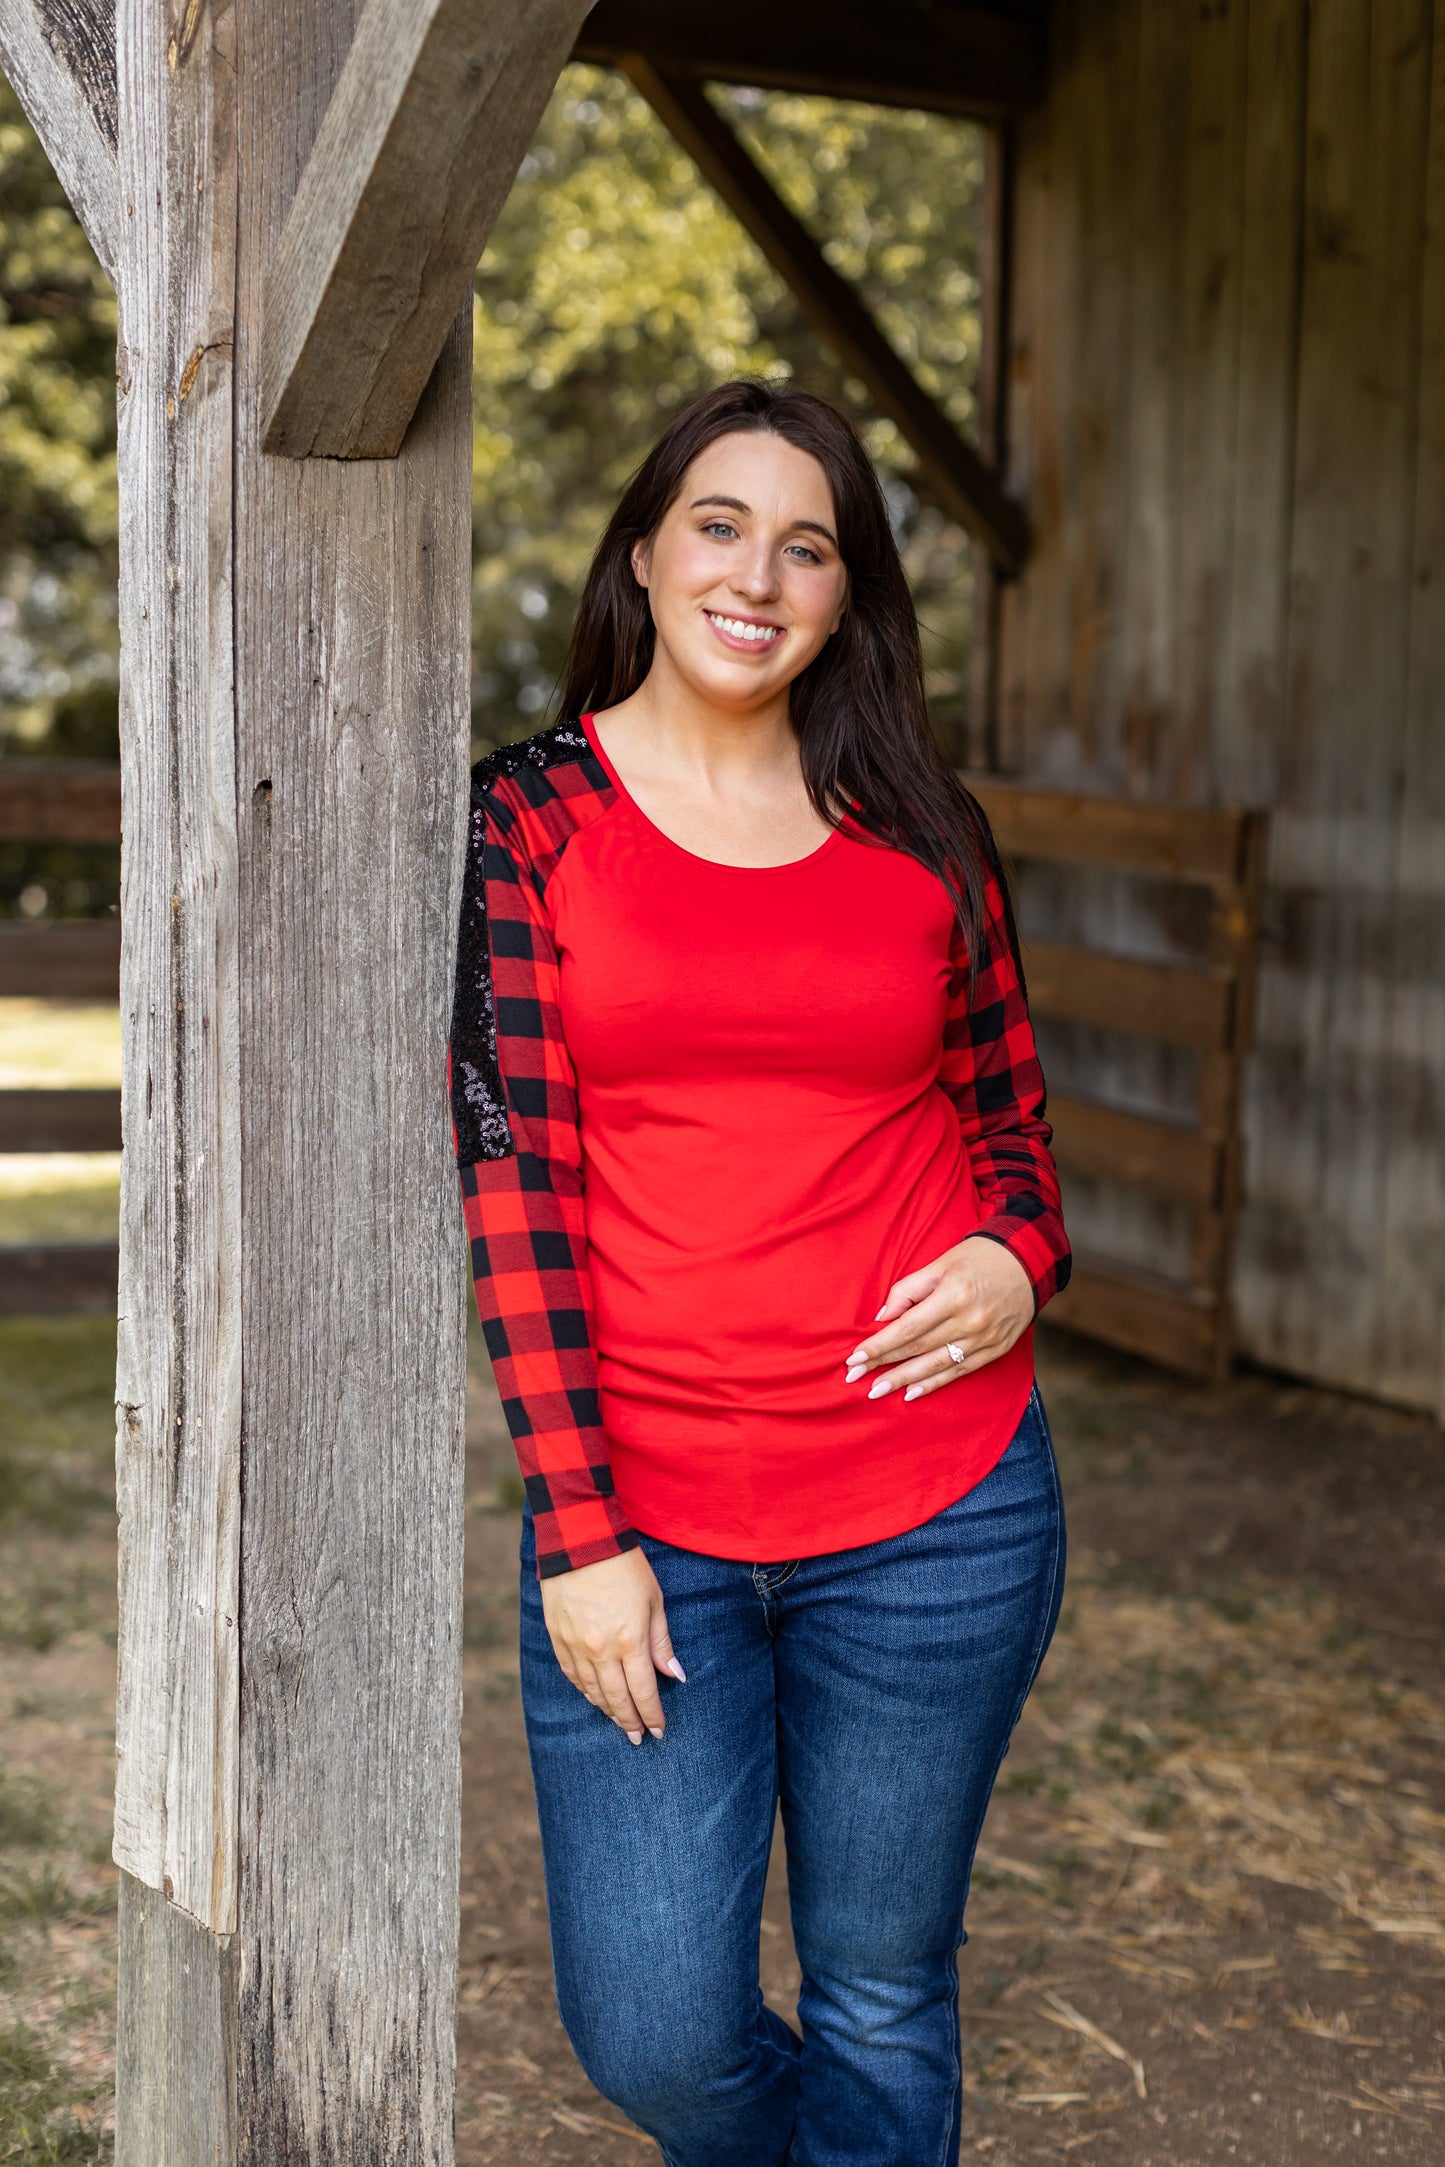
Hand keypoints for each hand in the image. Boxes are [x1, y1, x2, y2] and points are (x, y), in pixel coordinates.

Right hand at [540, 1545, 684, 1744]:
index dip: (652, 1715)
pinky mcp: (557, 1637)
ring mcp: (575, 1645)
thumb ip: (661, 1642)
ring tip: (619, 1723)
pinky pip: (571, 1675)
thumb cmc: (624, 1566)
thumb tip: (674, 1675)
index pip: (643, 1691)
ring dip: (607, 1710)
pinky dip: (584, 1691)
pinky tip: (593, 1698)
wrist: (580, 1540)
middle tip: (639, 1738)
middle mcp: (600, 1650)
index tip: (659, 1731)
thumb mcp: (653, 1600)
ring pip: (592, 1691)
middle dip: (630, 1722)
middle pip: (617, 1698)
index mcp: (629, 1640)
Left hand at [844, 1235, 1034, 1401]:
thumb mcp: (940, 1263)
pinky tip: (912, 1394)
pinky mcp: (995, 1350)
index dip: (879, 1346)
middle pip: (918, 1349)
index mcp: (953, 1295)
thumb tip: (882, 1318)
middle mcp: (969, 1321)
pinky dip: (934, 1384)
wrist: (1028, 1262)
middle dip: (883, 1365)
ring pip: (936, 1365)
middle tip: (854, 1378)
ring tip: (876, 1391)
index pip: (907, 1328)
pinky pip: (959, 1371)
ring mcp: (984, 1339)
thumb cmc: (979, 1258)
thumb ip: (908, 1290)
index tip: (854, 1358)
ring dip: (903, 1381)